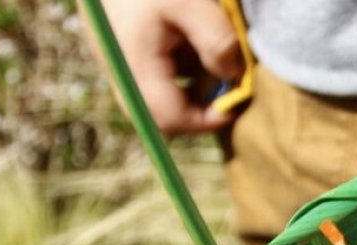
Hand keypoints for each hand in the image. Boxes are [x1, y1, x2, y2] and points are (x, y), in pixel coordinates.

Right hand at [84, 0, 243, 134]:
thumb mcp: (191, 2)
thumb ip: (216, 41)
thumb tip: (234, 76)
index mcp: (135, 67)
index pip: (170, 119)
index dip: (207, 120)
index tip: (236, 102)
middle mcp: (122, 74)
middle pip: (164, 115)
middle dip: (201, 108)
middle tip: (228, 85)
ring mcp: (121, 66)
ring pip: (161, 97)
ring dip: (193, 87)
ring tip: (210, 58)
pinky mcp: (124, 54)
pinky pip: (155, 78)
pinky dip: (181, 69)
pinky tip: (192, 43)